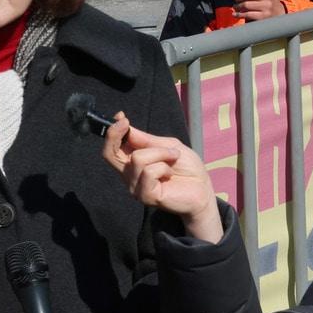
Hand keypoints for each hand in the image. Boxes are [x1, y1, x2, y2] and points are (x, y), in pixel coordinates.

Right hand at [100, 112, 219, 242]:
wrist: (202, 188)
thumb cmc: (186, 168)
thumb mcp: (168, 146)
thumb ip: (147, 140)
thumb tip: (127, 128)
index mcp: (132, 161)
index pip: (112, 148)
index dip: (112, 131)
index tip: (120, 117)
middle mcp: (129, 174)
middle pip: (109, 154)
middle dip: (115, 135)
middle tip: (125, 122)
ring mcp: (135, 186)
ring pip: (137, 158)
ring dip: (160, 153)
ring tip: (172, 159)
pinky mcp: (145, 195)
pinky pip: (149, 171)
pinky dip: (163, 167)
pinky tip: (170, 174)